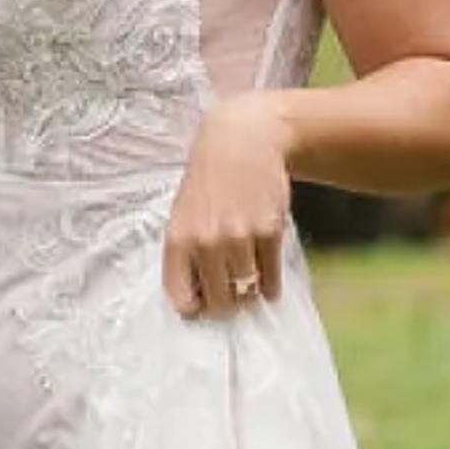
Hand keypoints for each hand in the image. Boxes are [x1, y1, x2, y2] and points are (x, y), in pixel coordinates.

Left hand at [164, 93, 295, 318]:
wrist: (242, 140)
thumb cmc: (209, 178)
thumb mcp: (182, 212)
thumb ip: (186, 252)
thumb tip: (195, 297)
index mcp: (178, 239)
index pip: (181, 298)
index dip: (194, 308)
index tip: (201, 306)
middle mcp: (207, 242)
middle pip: (219, 302)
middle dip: (225, 306)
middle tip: (230, 300)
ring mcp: (240, 237)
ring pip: (246, 291)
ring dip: (249, 295)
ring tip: (247, 285)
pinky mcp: (269, 231)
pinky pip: (271, 277)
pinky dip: (270, 286)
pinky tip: (267, 282)